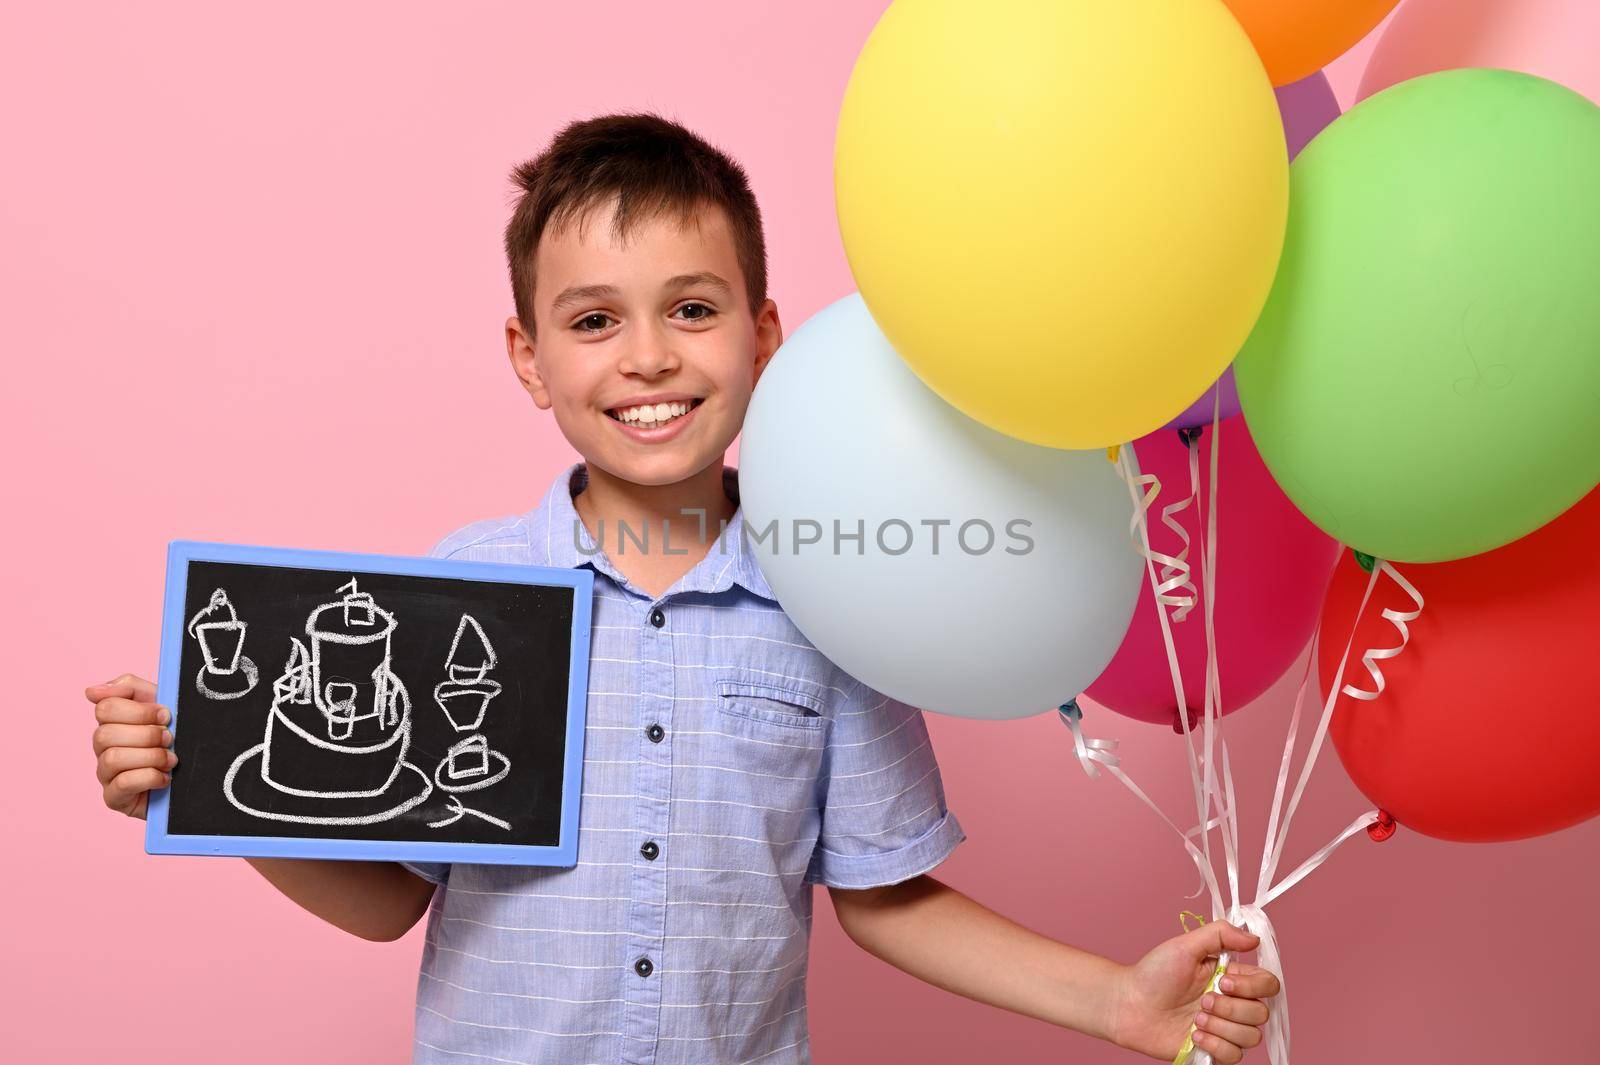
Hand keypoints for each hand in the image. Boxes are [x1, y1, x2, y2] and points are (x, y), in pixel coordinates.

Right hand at [87, 673, 176, 819]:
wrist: (194, 778)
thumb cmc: (175, 738)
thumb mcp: (161, 705)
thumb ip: (130, 688)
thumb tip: (91, 691)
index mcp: (113, 722)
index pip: (105, 708)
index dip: (139, 711)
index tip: (165, 715)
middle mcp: (103, 748)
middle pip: (104, 734)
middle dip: (146, 735)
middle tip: (170, 738)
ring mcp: (105, 774)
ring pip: (112, 758)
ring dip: (150, 756)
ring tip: (171, 760)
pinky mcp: (114, 798)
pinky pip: (121, 784)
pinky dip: (150, 777)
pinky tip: (165, 778)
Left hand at [1108, 920, 1279, 1063]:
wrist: (1129, 1005)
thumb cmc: (1153, 974)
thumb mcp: (1185, 946)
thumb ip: (1220, 935)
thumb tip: (1254, 938)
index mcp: (1231, 978)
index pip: (1267, 984)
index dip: (1251, 986)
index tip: (1223, 981)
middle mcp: (1232, 1004)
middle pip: (1262, 1013)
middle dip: (1231, 1008)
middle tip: (1202, 1000)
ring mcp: (1224, 1029)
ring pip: (1251, 1036)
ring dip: (1222, 1027)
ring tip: (1196, 1019)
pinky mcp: (1214, 1051)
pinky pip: (1235, 1056)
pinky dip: (1216, 1045)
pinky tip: (1194, 1035)